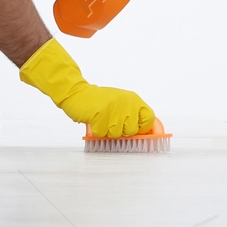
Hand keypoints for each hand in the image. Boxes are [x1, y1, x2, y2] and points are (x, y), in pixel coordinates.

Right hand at [19, 38, 155, 136]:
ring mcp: (113, 109)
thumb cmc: (99, 101)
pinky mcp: (101, 115)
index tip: (138, 131)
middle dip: (121, 131)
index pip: (149, 118)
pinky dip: (96, 130)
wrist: (77, 93)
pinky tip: (94, 120)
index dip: (143, 128)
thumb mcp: (120, 103)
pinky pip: (102, 134)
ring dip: (107, 130)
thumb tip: (146, 132)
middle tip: (111, 120)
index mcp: (133, 99)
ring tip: (102, 119)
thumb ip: (132, 115)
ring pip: (116, 134)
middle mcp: (126, 103)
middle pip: (132, 130)